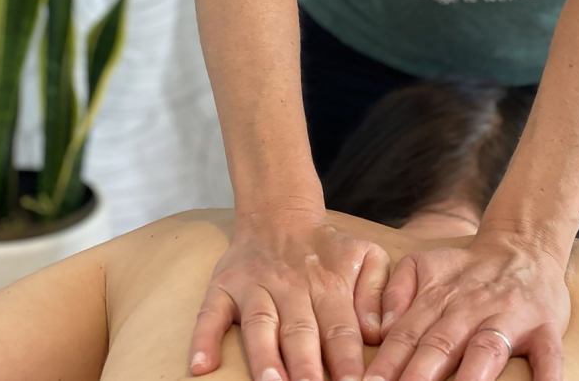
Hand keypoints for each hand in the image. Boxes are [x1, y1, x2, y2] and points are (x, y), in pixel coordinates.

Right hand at [188, 206, 389, 380]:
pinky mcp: (223, 287)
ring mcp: (253, 288)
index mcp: (328, 286)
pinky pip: (209, 313)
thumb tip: (377, 331)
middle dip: (306, 367)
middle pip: (299, 332)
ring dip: (263, 356)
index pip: (340, 329)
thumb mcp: (367, 255)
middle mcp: (290, 288)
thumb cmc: (328, 248)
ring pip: (258, 325)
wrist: (279, 213)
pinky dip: (203, 338)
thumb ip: (377, 292)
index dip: (347, 361)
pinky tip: (200, 366)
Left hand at [364, 230, 569, 380]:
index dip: (386, 363)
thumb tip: (379, 330)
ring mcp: (510, 319)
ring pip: (486, 351)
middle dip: (418, 375)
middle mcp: (471, 310)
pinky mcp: (545, 329)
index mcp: (438, 299)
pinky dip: (547, 378)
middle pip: (440, 346)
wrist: (523, 243)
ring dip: (470, 377)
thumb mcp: (422, 264)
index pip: (406, 335)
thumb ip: (396, 292)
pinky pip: (549, 357)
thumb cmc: (466, 268)